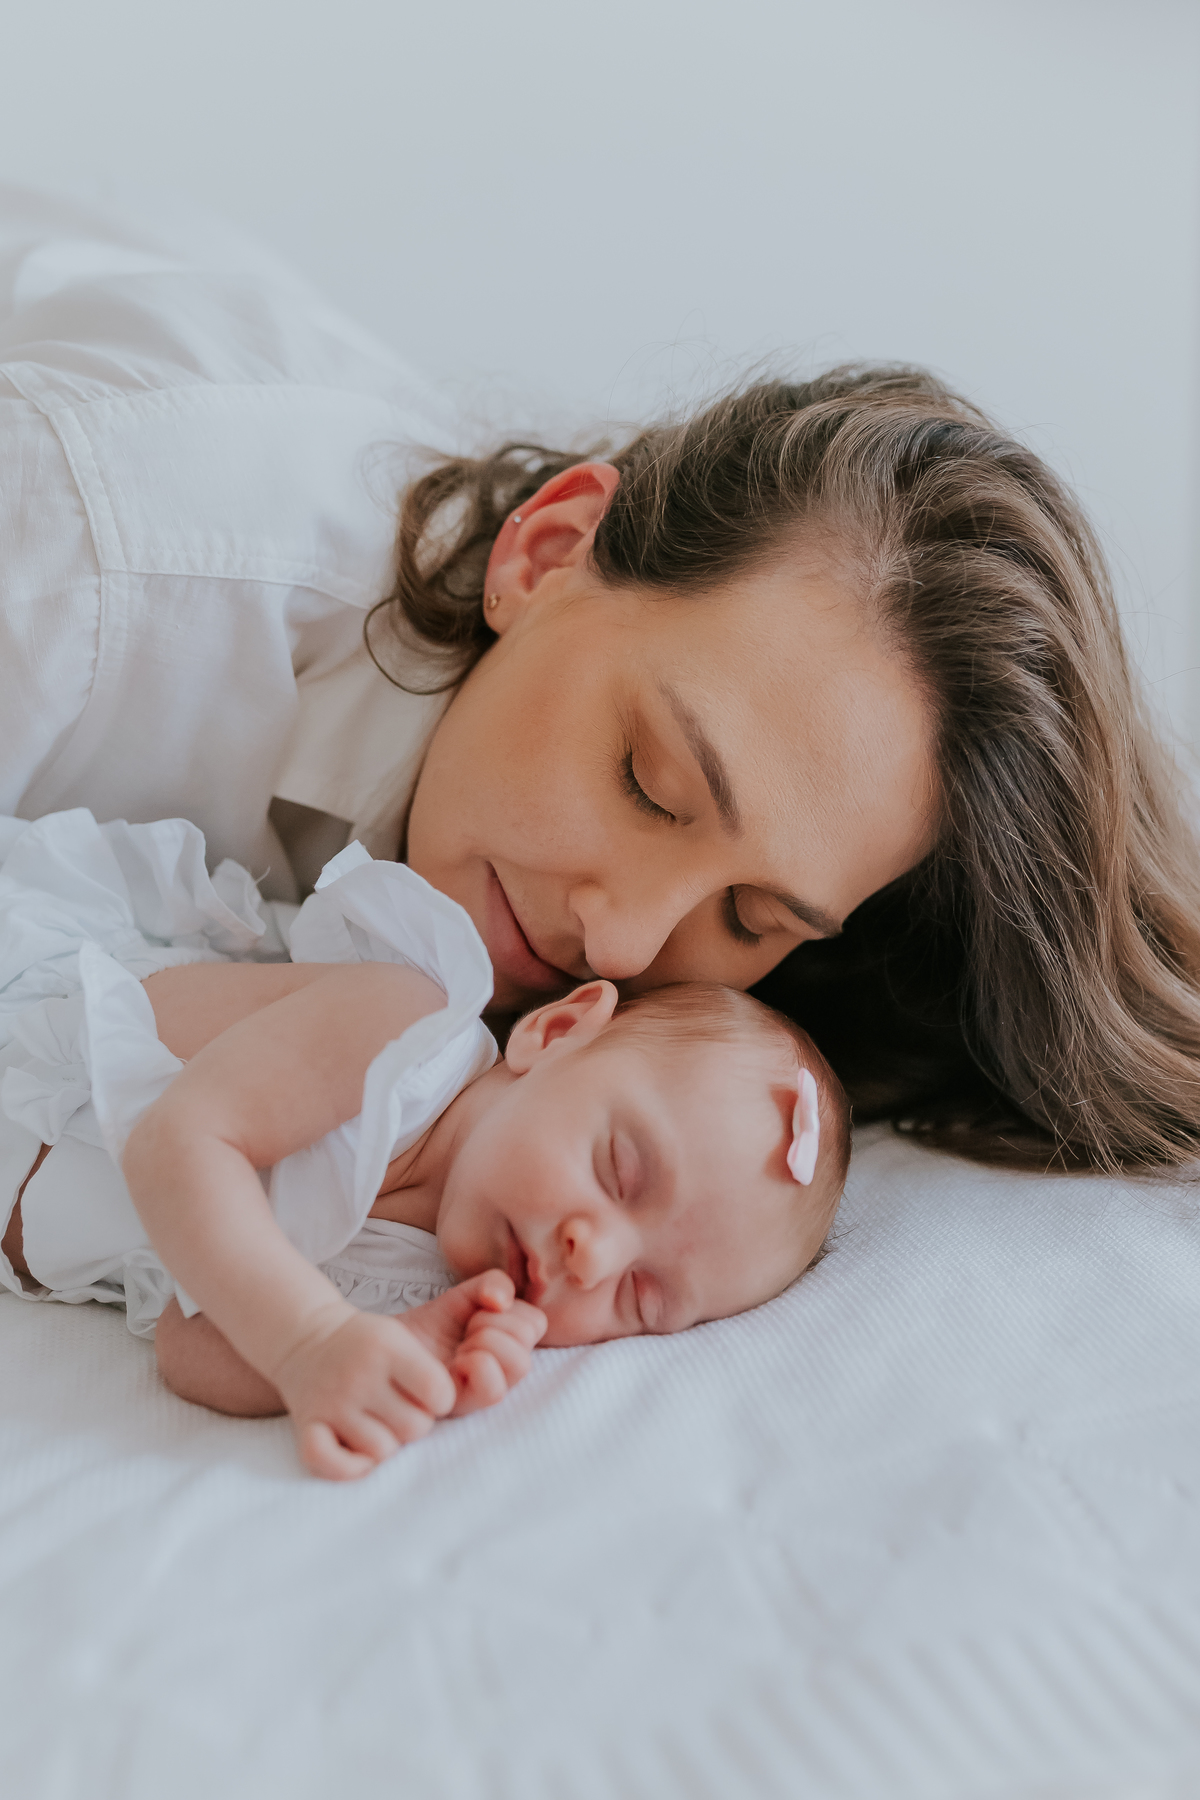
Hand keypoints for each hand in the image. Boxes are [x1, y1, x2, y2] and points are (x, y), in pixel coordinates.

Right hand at [272, 1301, 459, 1480]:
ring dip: (386, 1443)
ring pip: (382, 1451)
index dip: (442, 1399)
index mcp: (387, 1348)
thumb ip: (428, 1372)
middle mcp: (359, 1375)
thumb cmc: (366, 1346)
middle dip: (415, 1422)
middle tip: (400, 1408)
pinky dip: (347, 1467)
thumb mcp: (400, 1339)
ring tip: (377, 1423)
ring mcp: (333, 1403)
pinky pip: (329, 1463)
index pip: (437, 1392)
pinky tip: (357, 1455)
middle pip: (415, 1428)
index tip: (430, 1393)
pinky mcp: (308, 1424)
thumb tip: (445, 1412)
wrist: (306, 1339)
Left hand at [404, 1271, 546, 1416]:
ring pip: (520, 1365)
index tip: (479, 1311)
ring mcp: (486, 1389)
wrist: (391, 1344)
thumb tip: (502, 1300)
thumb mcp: (464, 1294)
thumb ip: (492, 1284)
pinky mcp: (465, 1405)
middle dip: (496, 1325)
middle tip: (468, 1329)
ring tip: (461, 1345)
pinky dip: (477, 1364)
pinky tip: (454, 1362)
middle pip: (530, 1339)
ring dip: (488, 1342)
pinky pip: (493, 1390)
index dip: (511, 1310)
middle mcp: (504, 1368)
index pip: (536, 1323)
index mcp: (510, 1341)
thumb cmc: (431, 1324)